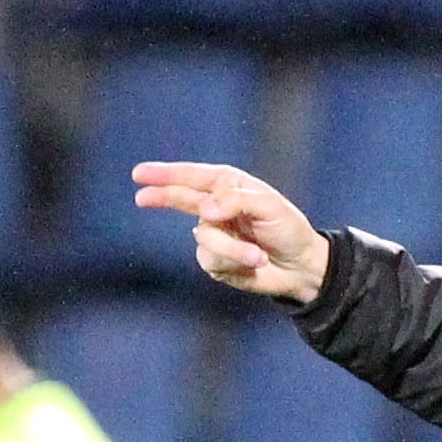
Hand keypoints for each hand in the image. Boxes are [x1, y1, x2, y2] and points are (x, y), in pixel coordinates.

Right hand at [131, 160, 331, 302]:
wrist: (301, 267)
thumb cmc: (288, 229)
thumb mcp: (269, 206)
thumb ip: (236, 200)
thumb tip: (204, 210)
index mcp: (229, 185)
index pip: (192, 176)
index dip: (165, 174)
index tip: (140, 174)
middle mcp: (217, 207)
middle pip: (180, 198)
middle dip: (162, 196)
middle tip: (141, 197)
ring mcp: (214, 234)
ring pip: (204, 236)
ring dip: (232, 248)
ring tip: (258, 256)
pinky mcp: (216, 260)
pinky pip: (212, 258)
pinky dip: (234, 262)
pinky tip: (254, 264)